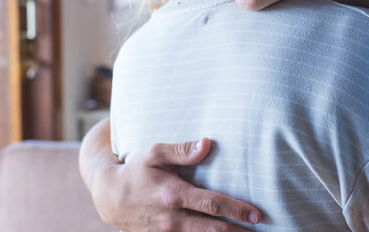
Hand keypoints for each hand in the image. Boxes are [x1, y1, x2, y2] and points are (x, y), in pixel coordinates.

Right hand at [90, 138, 260, 230]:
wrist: (109, 198)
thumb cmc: (135, 170)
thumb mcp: (154, 154)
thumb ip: (181, 150)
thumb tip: (207, 144)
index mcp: (173, 195)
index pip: (211, 204)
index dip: (235, 210)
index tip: (256, 214)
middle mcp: (172, 218)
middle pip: (212, 229)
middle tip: (259, 231)